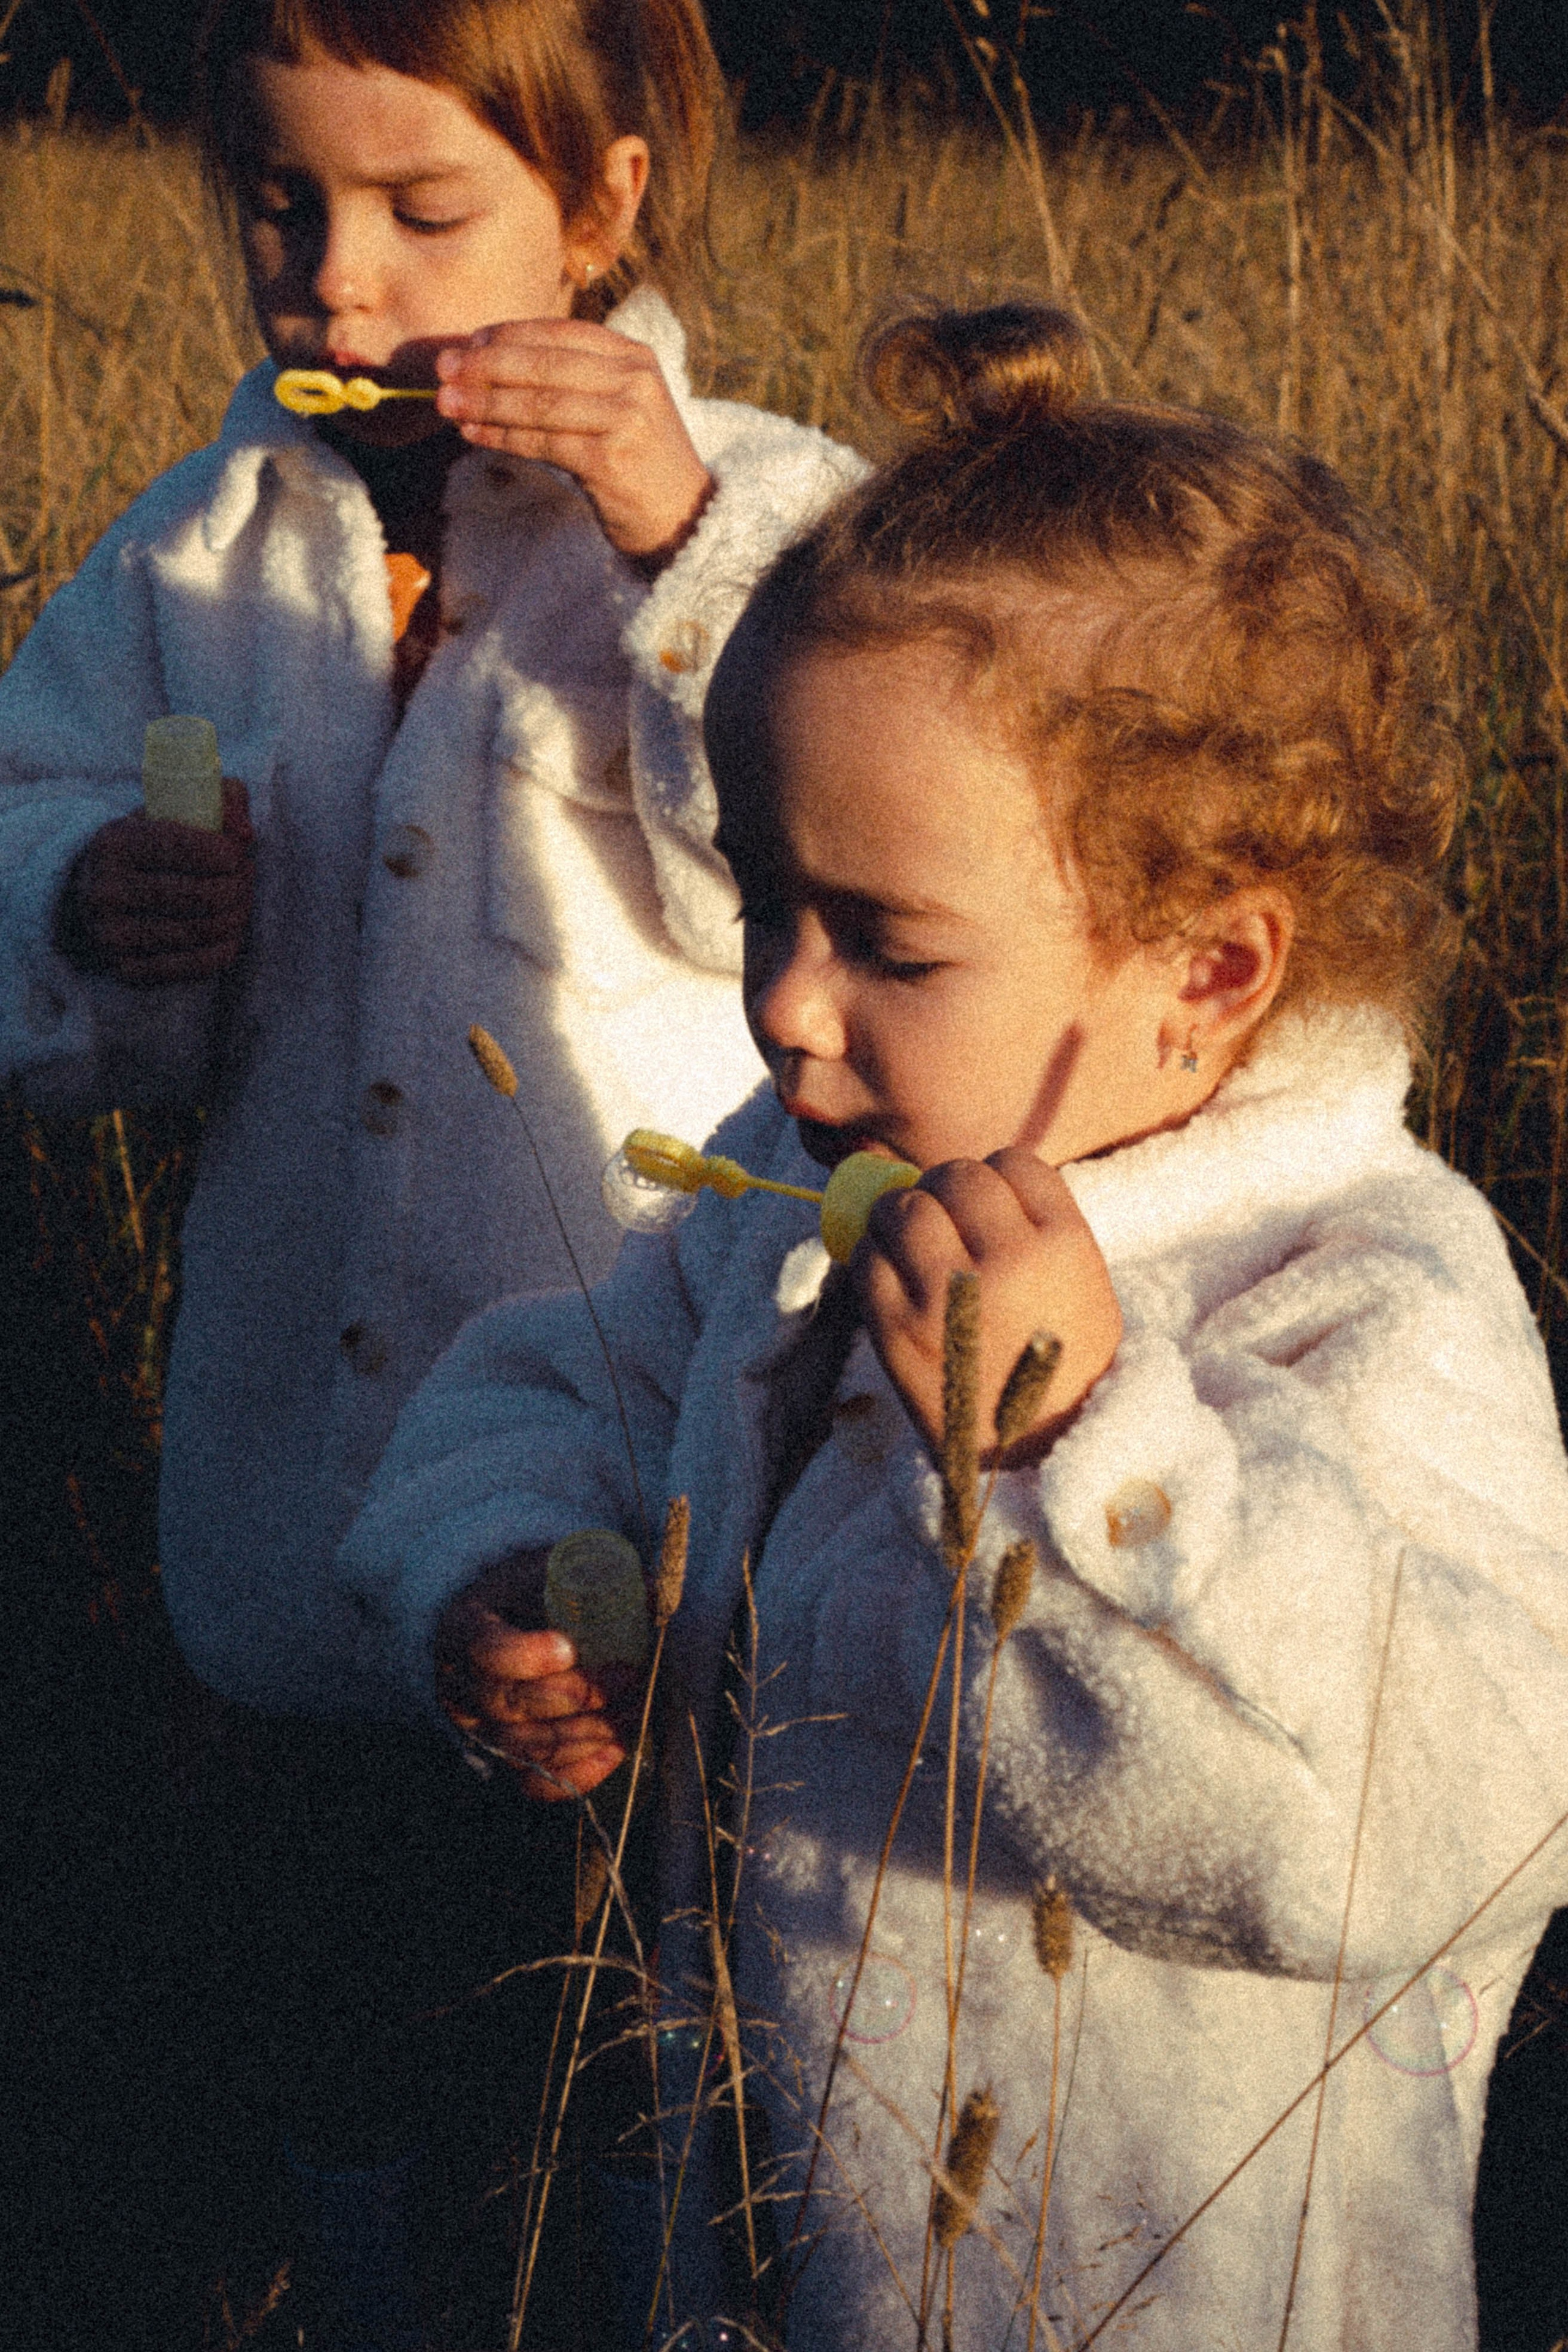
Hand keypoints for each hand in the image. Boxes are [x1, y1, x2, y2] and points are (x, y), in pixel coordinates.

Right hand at [59, 780, 253, 985]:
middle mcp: (105, 891)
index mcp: (114, 843)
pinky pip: (194, 966)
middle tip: (245, 879)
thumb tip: (244, 834)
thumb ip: (220, 801)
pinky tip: (231, 934)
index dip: (226, 853)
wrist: (99, 894)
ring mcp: (111, 935)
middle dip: (239, 887)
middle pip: (203, 895)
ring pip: (203, 930)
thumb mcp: (175, 811)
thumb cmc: (152, 846)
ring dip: (237, 916)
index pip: (184, 847)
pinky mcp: (126, 970)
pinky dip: (225, 949)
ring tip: (240, 903)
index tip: (237, 854)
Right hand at [433, 1549, 636, 1800]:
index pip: (486, 1652)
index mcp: (463, 1630)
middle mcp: (461, 1687)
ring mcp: (478, 1730)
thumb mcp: (543, 1572)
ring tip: (635, 1708)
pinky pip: (535, 1784)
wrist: (489, 1629)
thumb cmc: (521, 1594)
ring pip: (529, 1749)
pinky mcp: (501, 1759)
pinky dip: (579, 1772)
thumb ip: (588, 1579)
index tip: (570, 1648)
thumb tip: (653, 1593)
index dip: (527, 1656)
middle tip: (631, 1675)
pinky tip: (617, 1749)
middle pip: (513, 1705)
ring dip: (589, 1732)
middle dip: (579, 1695)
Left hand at [434, 318, 712, 561]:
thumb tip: (491, 362)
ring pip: (539, 403)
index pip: (559, 332)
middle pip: (544, 364)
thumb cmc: (636, 461)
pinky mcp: (611, 460)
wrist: (682, 518)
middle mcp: (634, 380)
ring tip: (446, 404)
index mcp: (634, 355)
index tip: (467, 344)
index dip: (508, 335)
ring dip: (486, 403)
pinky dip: (502, 437)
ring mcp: (626, 419)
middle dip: (486, 365)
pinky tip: (473, 434)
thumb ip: (571, 379)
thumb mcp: (615, 404)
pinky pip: (543, 443)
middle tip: (443, 369)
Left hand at [853, 1148, 1122, 1463]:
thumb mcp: (1081, 1285)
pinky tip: (891, 1277)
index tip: (991, 1210)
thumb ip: (1035, 1229)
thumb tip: (958, 1183)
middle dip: (943, 1192)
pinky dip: (872, 1259)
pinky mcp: (897, 1328)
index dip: (996, 1182)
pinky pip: (866, 1259)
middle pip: (953, 1176)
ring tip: (912, 1246)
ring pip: (902, 1207)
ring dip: (901, 1217)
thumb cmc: (1062, 1366)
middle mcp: (1007, 1259)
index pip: (1014, 1164)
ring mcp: (948, 1292)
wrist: (1042, 1457)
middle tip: (944, 1224)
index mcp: (1063, 1245)